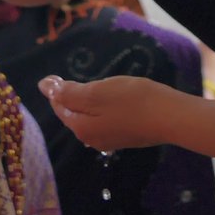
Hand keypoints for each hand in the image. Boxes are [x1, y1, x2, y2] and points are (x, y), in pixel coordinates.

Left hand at [37, 74, 169, 152]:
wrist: (171, 117)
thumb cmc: (132, 101)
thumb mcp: (96, 92)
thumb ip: (68, 92)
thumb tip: (42, 87)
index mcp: (81, 128)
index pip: (60, 107)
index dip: (57, 89)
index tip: (61, 73)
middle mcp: (92, 140)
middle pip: (75, 114)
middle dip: (75, 96)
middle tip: (85, 78)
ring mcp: (111, 141)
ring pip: (91, 117)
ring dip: (91, 102)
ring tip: (102, 86)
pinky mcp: (127, 137)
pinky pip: (107, 120)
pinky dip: (106, 107)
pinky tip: (118, 98)